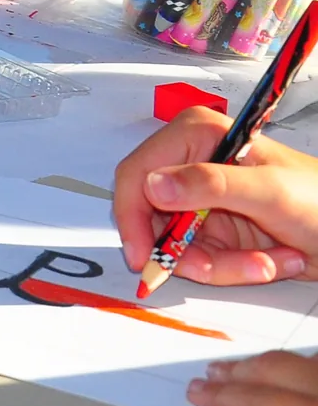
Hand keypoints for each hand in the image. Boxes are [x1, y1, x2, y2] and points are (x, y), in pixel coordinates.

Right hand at [113, 106, 317, 285]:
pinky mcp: (215, 229)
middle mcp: (191, 165)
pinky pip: (203, 260)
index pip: (138, 174)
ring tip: (267, 260)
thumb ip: (210, 184)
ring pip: (179, 246)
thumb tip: (154, 185)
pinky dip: (236, 268)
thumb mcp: (269, 191)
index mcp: (195, 136)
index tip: (144, 255)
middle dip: (190, 251)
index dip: (133, 217)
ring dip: (223, 264)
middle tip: (219, 267)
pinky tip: (271, 258)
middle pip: (154, 218)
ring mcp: (202, 200)